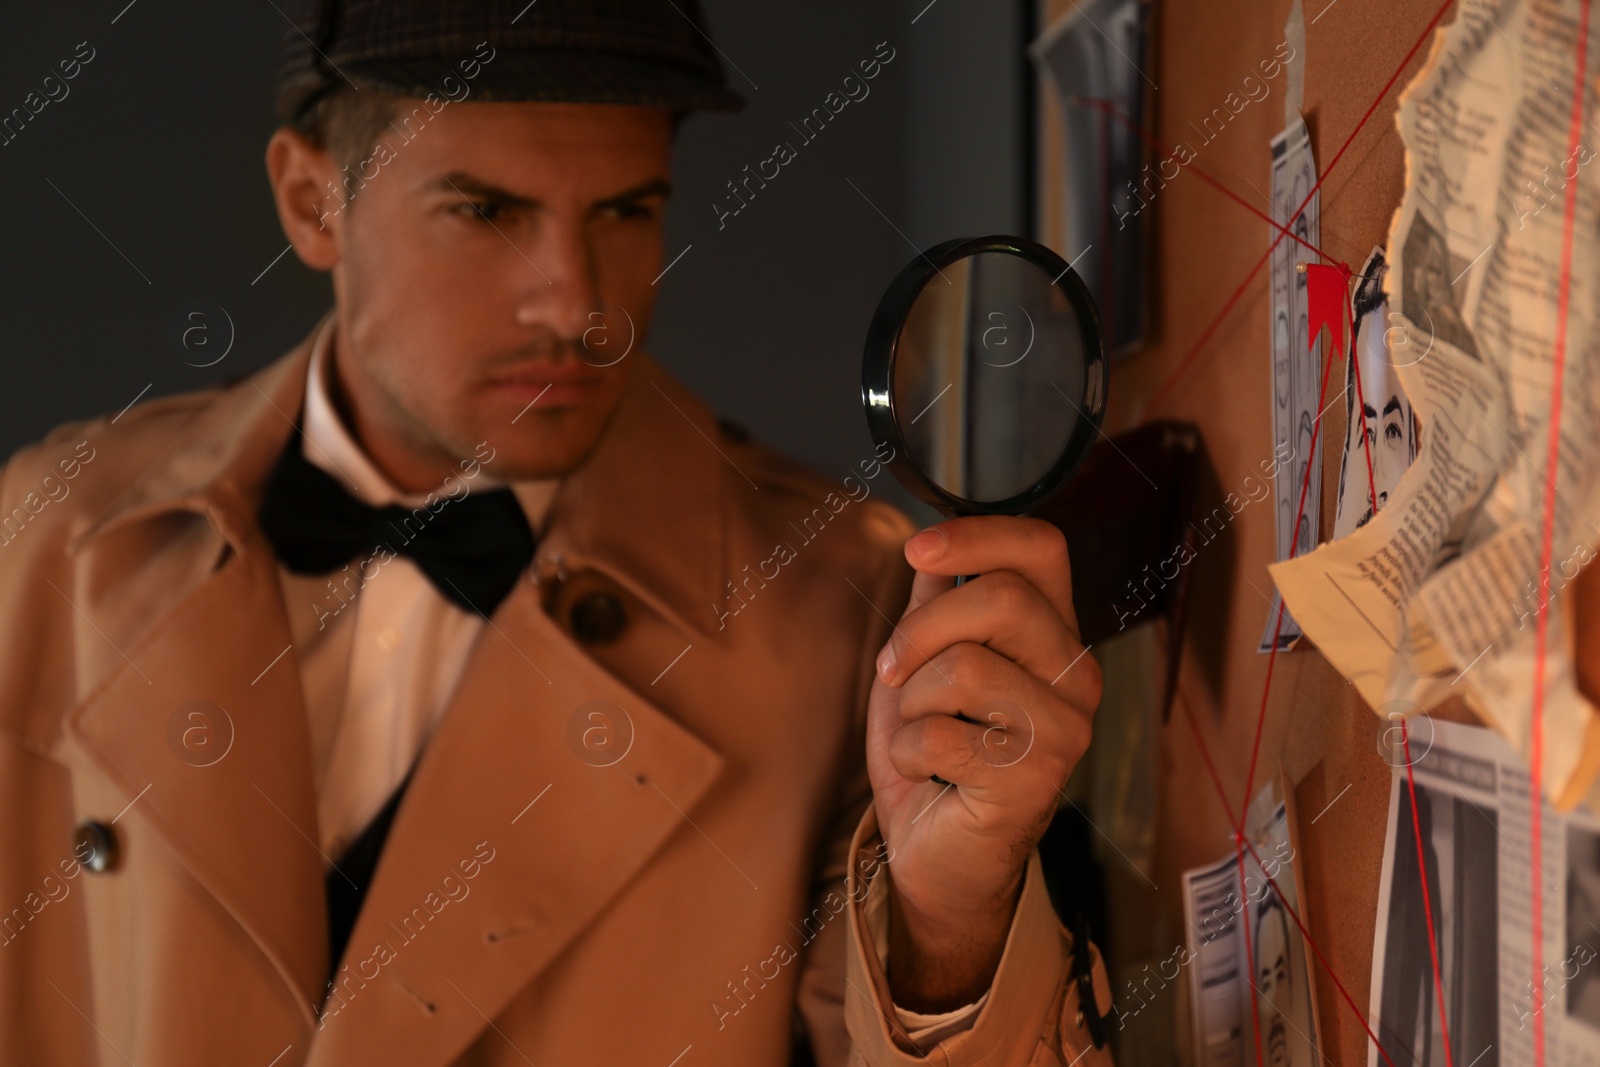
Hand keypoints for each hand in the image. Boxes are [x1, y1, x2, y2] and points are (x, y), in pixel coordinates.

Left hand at [865, 515, 1101, 1012]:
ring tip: (917, 731)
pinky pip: (939, 733)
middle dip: (920, 631)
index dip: (978, 535)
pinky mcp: (1036, 780)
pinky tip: (925, 773)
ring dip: (909, 702)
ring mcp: (1064, 729)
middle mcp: (1075, 675)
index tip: (916, 548)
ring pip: (965, 667)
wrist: (934, 855)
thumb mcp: (924, 664)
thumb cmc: (932, 755)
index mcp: (1052, 634)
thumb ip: (935, 603)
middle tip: (892, 671)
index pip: (1042, 548)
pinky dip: (905, 751)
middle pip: (1002, 599)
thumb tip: (931, 545)